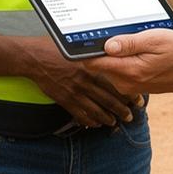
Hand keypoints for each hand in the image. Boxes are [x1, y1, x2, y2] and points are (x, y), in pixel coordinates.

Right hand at [25, 41, 143, 127]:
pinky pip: (80, 115)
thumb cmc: (56, 49)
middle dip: (122, 110)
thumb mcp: (78, 49)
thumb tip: (110, 54)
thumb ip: (94, 55)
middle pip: (108, 100)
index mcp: (92, 67)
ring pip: (96, 110)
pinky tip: (95, 124)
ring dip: (107, 119)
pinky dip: (89, 121)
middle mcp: (85, 81)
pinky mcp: (64, 100)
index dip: (128, 94)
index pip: (115, 83)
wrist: (35, 58)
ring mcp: (74, 92)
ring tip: (114, 123)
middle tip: (130, 117)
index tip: (137, 99)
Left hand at [84, 27, 172, 95]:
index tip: (88, 36)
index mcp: (129, 71)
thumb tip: (106, 45)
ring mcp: (129, 86)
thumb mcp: (155, 40)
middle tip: (120, 33)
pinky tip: (139, 51)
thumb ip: (129, 43)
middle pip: (99, 64)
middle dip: (105, 49)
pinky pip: (119, 71)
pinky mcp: (133, 85)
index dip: (87, 49)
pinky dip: (124, 60)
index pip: (93, 63)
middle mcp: (125, 82)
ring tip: (135, 42)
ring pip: (109, 67)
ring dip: (116, 54)